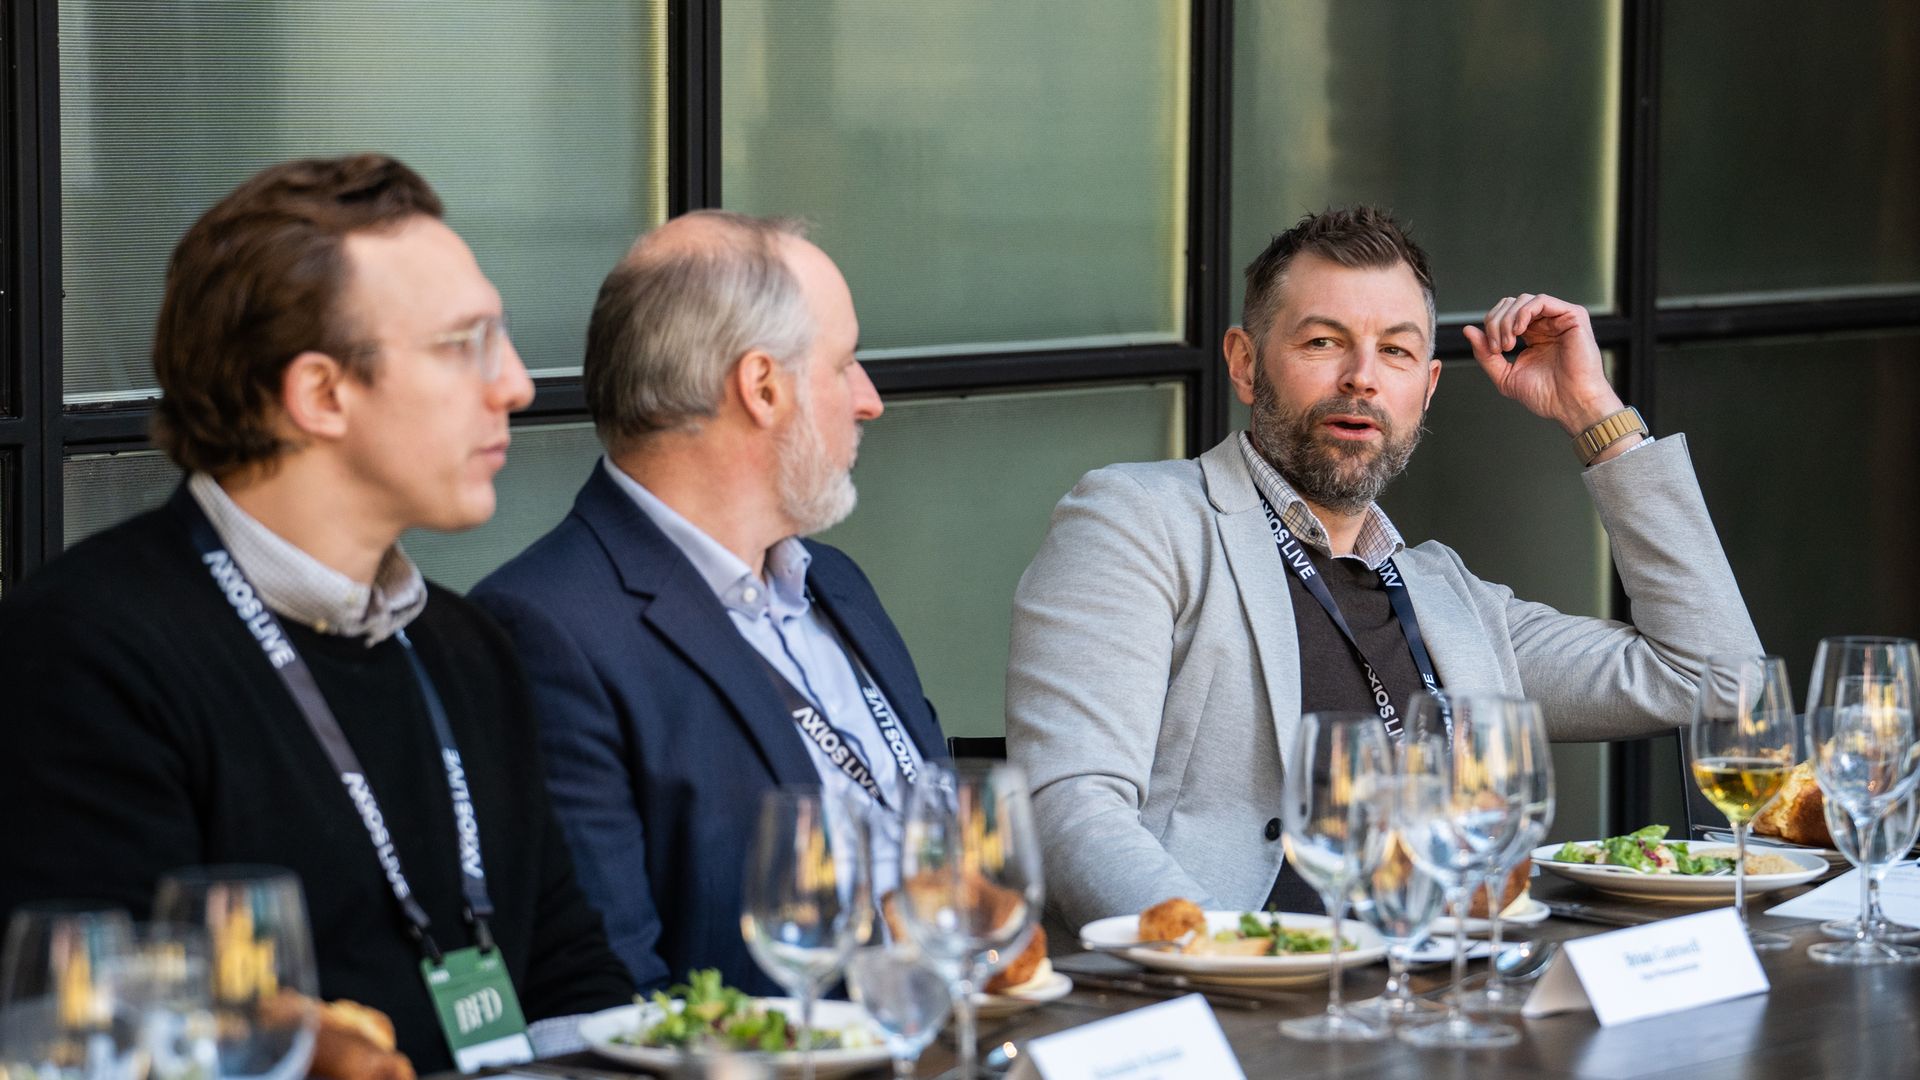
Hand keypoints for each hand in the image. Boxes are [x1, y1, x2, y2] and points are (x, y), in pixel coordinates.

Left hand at [1462, 293, 1622, 436]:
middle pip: (1510, 304)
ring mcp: (1560, 318)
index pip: (1504, 315)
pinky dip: (1523, 312)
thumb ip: (1485, 354)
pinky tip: (1519, 331)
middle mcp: (1546, 324)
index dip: (1491, 327)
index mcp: (1533, 335)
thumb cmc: (1546, 395)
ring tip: (1508, 343)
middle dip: (1496, 322)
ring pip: (1523, 300)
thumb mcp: (1505, 375)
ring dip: (1507, 320)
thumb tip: (1467, 330)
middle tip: (1498, 347)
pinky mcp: (1573, 315)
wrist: (1571, 404)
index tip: (1492, 350)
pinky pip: (1541, 300)